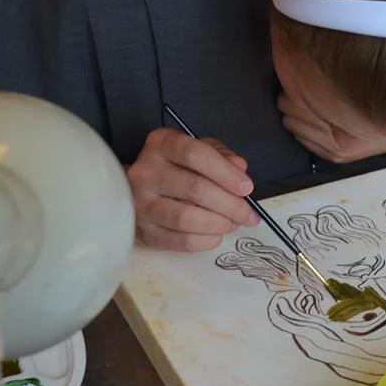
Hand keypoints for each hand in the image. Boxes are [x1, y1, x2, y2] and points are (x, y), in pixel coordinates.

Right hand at [127, 128, 260, 251]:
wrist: (138, 189)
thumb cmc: (177, 167)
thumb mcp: (201, 150)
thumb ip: (222, 156)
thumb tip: (239, 170)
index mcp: (162, 144)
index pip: (195, 154)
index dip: (225, 173)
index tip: (246, 188)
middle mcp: (145, 172)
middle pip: (194, 189)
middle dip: (230, 204)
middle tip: (248, 214)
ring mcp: (140, 203)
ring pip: (185, 218)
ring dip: (218, 224)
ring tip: (233, 223)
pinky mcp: (143, 231)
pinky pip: (178, 241)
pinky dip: (204, 241)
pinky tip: (216, 235)